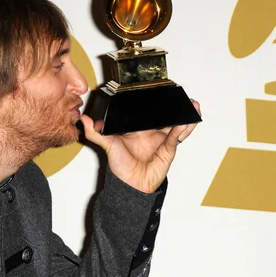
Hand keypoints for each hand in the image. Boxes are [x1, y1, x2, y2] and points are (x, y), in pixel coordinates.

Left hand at [80, 100, 200, 193]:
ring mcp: (163, 141)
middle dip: (177, 106)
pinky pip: (176, 138)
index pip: (150, 112)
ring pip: (178, 125)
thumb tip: (84, 119)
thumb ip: (95, 132)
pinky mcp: (168, 150)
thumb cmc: (120, 166)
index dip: (157, 103)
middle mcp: (153, 133)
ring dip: (186, 115)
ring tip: (192, 105)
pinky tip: (184, 121)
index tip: (162, 91)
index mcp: (139, 128)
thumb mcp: (106, 144)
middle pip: (168, 116)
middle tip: (182, 95)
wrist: (130, 184)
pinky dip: (181, 129)